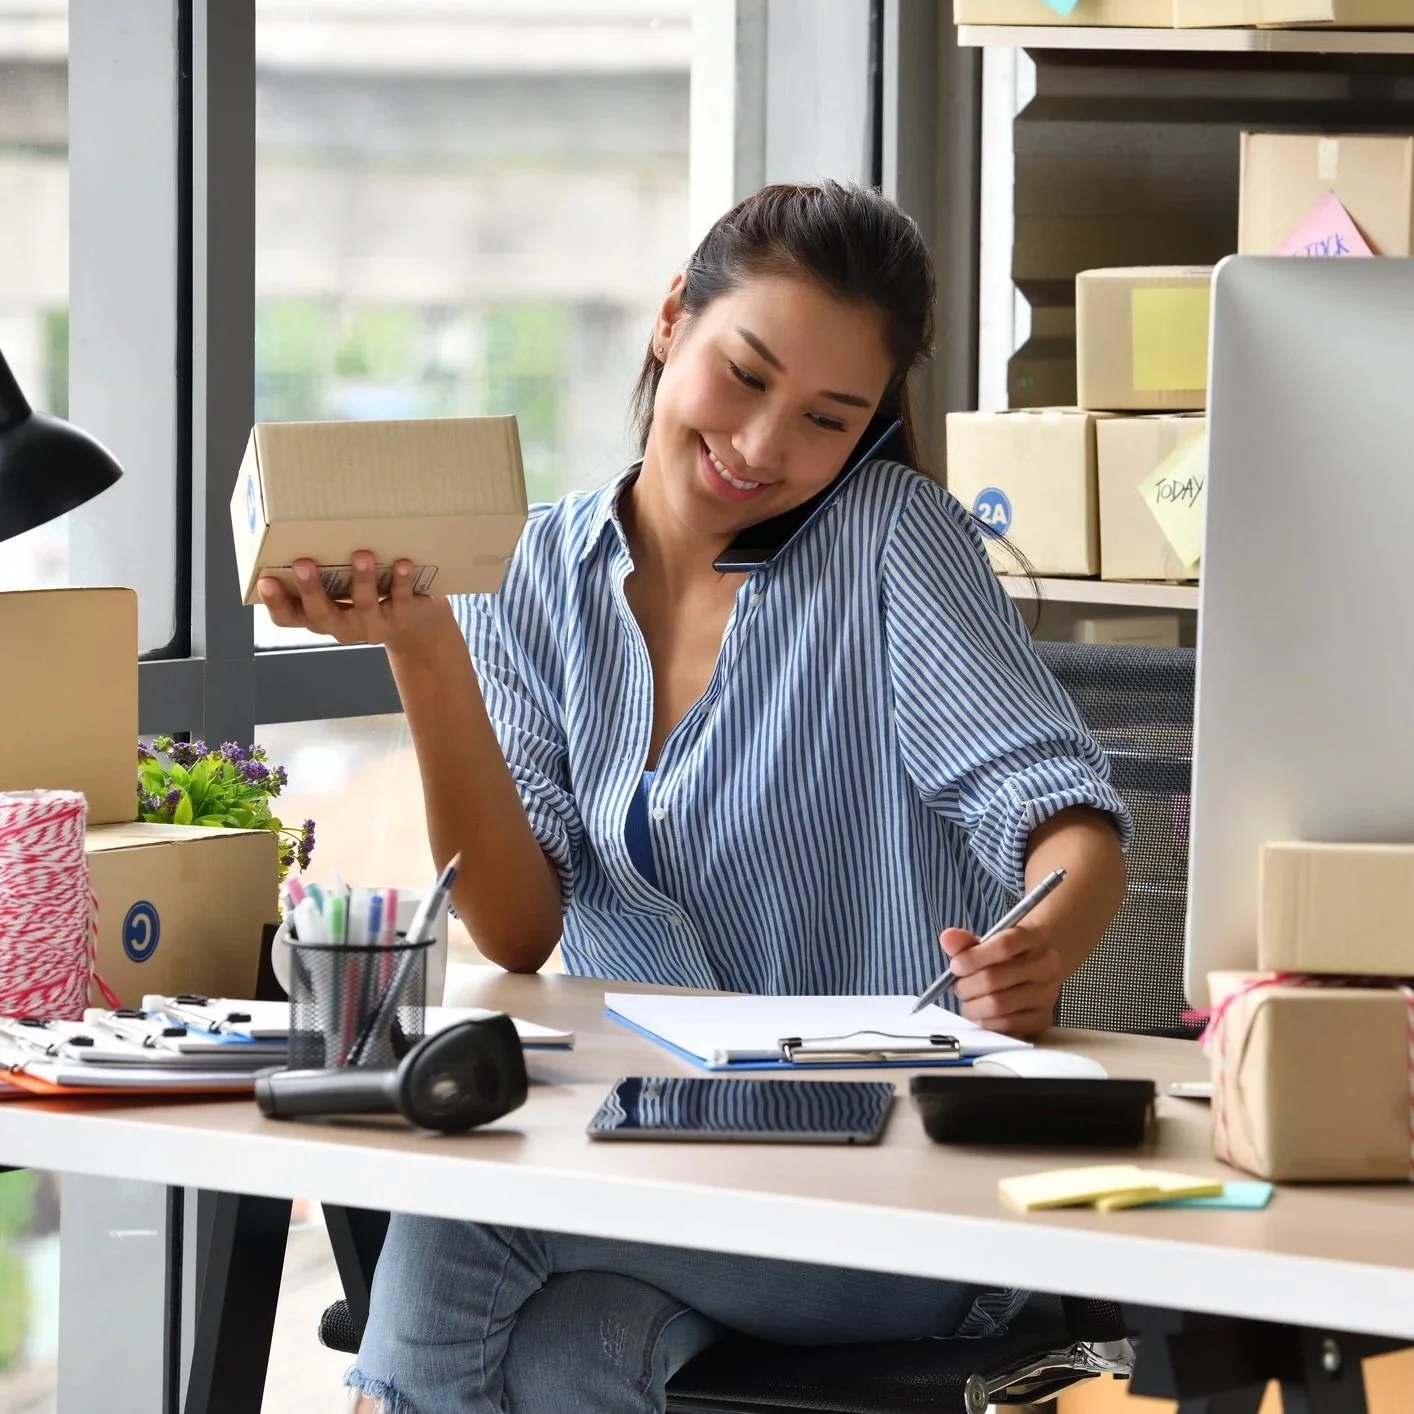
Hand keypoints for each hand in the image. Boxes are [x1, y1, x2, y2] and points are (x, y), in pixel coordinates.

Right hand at [257, 553, 453, 656]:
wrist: (412, 623)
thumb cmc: (364, 595)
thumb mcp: (337, 586)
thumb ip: (321, 567)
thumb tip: (303, 521)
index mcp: (317, 617)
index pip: (287, 618)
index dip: (275, 603)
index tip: (266, 581)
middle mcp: (341, 627)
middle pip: (320, 614)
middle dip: (310, 589)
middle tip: (302, 563)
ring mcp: (372, 626)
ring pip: (363, 606)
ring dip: (361, 580)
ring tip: (361, 555)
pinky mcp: (401, 618)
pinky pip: (400, 601)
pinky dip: (401, 582)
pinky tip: (402, 563)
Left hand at [938, 923, 1062, 1038]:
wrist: (1035, 972)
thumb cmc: (1005, 956)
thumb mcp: (987, 942)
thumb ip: (965, 942)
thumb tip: (948, 938)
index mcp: (1035, 936)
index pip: (1004, 944)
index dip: (973, 957)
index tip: (955, 966)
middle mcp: (1047, 964)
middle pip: (996, 977)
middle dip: (967, 986)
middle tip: (958, 987)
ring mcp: (1048, 993)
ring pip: (999, 1004)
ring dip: (973, 1006)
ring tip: (969, 1001)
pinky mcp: (1044, 1018)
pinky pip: (1007, 1025)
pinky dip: (987, 1022)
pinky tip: (983, 1014)